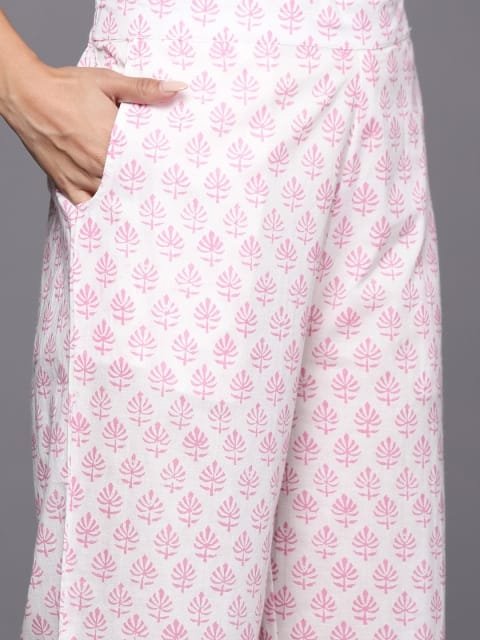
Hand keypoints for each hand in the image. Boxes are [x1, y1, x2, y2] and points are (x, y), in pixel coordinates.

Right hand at [1, 56, 186, 205]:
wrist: (26, 94)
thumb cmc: (67, 87)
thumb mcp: (109, 82)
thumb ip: (144, 89)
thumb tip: (178, 89)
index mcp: (113, 141)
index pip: (147, 164)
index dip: (160, 169)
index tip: (172, 172)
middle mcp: (98, 164)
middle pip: (131, 185)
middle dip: (145, 186)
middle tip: (160, 188)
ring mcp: (82, 176)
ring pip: (112, 197)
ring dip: (125, 197)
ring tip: (141, 200)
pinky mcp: (66, 183)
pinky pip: (87, 205)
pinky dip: (99, 207)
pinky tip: (111, 208)